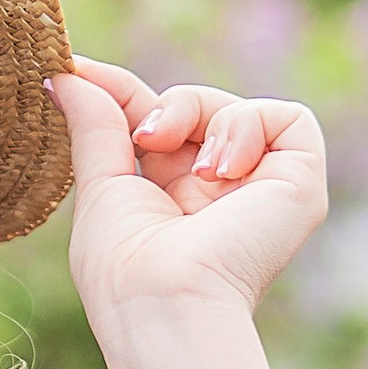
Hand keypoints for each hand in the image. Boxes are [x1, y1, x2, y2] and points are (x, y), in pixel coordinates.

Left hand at [52, 55, 329, 333]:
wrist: (167, 301)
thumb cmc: (124, 266)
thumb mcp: (101, 185)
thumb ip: (94, 124)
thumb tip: (67, 74)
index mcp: (170, 198)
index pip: (155, 121)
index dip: (124, 92)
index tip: (79, 68)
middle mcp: (217, 193)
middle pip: (196, 107)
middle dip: (167, 106)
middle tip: (146, 139)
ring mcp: (260, 188)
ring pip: (236, 108)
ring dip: (203, 118)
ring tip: (194, 172)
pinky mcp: (300, 184)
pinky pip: (288, 119)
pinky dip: (249, 128)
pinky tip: (224, 172)